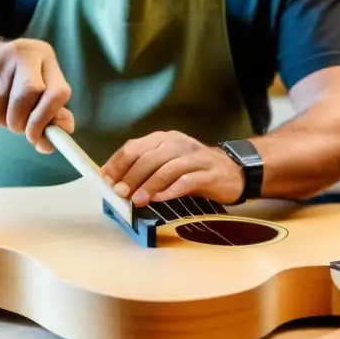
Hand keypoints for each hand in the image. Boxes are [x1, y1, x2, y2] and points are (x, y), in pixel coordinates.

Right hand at [0, 37, 74, 152]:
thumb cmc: (20, 77)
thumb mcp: (43, 84)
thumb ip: (56, 109)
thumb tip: (66, 129)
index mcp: (43, 54)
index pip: (56, 91)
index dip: (49, 118)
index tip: (38, 137)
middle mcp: (21, 53)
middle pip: (27, 97)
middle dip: (24, 122)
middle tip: (21, 128)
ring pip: (4, 110)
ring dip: (7, 121)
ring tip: (7, 107)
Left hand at [100, 130, 243, 206]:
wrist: (234, 171)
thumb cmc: (194, 169)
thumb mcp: (168, 163)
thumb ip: (145, 168)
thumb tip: (116, 183)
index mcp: (164, 138)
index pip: (134, 147)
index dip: (118, 163)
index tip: (105, 180)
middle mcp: (178, 143)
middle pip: (148, 157)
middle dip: (131, 176)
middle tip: (119, 192)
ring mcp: (195, 157)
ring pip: (166, 169)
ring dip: (148, 185)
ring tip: (137, 200)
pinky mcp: (209, 173)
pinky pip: (186, 180)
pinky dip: (171, 190)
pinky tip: (160, 199)